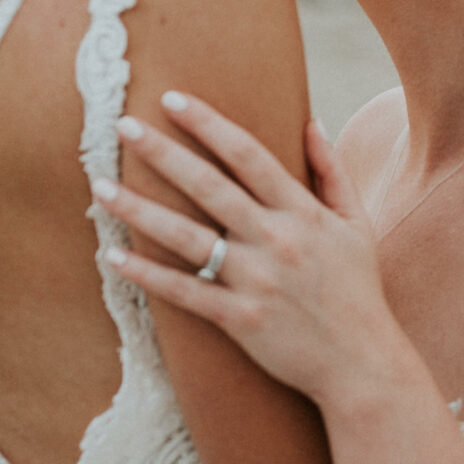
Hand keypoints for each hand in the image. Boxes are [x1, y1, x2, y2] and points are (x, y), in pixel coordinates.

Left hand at [95, 91, 410, 412]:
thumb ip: (333, 170)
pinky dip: (148, 275)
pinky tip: (113, 257)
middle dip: (163, 152)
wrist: (362, 364)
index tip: (172, 100)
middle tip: (123, 124)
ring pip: (186, 238)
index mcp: (303, 212)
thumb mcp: (357, 223)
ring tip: (100, 187)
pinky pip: (184, 292)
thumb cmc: (358, 290)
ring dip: (139, 211)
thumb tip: (310, 121)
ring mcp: (256, 281)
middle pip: (209, 186)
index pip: (248, 155)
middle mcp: (277, 240)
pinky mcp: (240, 319)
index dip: (208, 124)